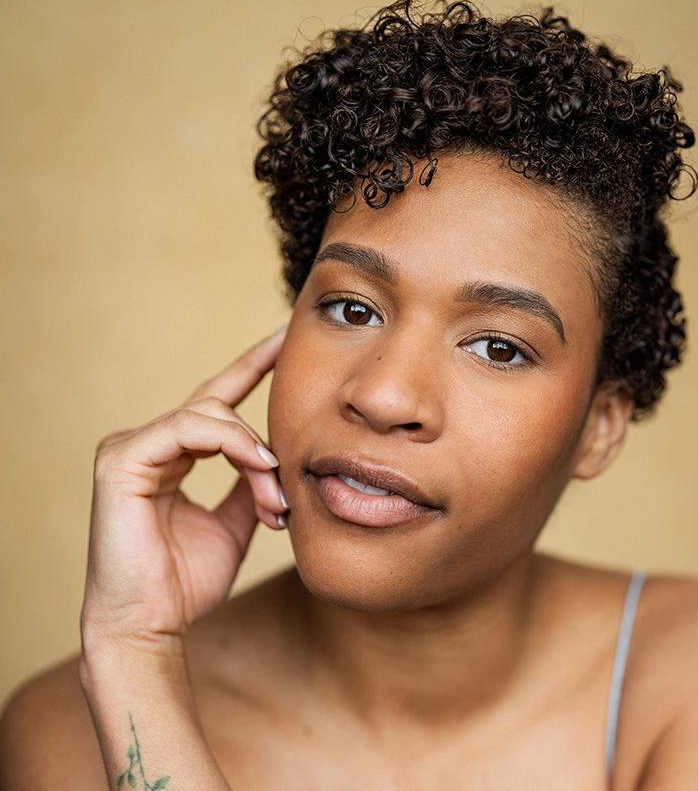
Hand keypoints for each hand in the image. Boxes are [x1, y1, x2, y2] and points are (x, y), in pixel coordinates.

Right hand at [81, 327, 286, 650]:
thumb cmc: (185, 581)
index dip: (253, 365)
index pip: (218, 399)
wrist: (150, 627)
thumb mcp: (237, 523)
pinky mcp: (121, 459)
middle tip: (308, 407)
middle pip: (217, 400)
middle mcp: (151, 444)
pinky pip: (186, 428)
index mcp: (174, 456)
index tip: (287, 338)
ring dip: (254, 449)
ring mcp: (131, 448)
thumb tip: (279, 459)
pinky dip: (229, 442)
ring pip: (209, 413)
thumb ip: (252, 485)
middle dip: (262, 389)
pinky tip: (258, 462)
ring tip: (275, 487)